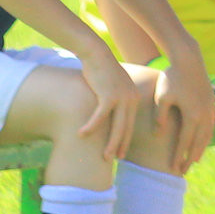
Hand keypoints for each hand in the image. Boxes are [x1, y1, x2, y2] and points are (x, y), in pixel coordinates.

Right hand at [77, 49, 143, 165]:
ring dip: (110, 143)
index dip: (125, 140)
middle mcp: (131, 99)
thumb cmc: (102, 72)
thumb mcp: (112, 88)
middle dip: (120, 145)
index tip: (121, 153)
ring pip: (117, 126)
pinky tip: (81, 134)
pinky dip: (91, 126)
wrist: (97, 54)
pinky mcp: (108, 95)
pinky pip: (100, 116)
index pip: (130, 124)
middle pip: (126, 128)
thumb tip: (108, 116)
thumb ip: (113, 101)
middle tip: (114, 160)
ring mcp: (121, 97)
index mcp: (133, 98)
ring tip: (104, 156)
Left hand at [155, 53, 214, 173]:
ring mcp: (210, 109)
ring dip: (200, 149)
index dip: (179, 156)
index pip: (184, 142)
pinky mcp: (212, 103)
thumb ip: (160, 117)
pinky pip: (211, 126)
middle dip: (190, 158)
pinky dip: (206, 137)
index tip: (173, 169)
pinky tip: (202, 141)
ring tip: (195, 160)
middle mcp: (204, 115)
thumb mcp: (162, 97)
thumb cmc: (172, 78)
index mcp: (192, 115)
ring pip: (207, 135)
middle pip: (198, 143)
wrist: (190, 60)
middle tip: (183, 171)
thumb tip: (158, 135)